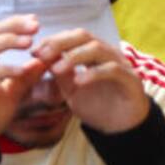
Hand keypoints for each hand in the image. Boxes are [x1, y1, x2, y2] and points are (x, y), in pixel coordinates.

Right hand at [0, 16, 47, 152]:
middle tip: (35, 25)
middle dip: (13, 26)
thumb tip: (44, 60)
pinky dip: (4, 69)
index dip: (14, 24)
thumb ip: (25, 77)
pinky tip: (22, 70)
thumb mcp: (11, 94)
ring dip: (7, 41)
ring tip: (29, 41)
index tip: (35, 21)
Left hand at [34, 29, 149, 133]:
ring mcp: (120, 63)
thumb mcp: (73, 92)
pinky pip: (112, 69)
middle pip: (84, 36)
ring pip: (97, 48)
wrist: (121, 128)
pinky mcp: (130, 78)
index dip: (54, 41)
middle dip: (61, 42)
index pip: (72, 37)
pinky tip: (79, 80)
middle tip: (43, 54)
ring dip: (75, 56)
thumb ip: (61, 76)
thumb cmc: (97, 106)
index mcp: (92, 53)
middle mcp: (106, 52)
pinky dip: (94, 73)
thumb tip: (44, 60)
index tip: (34, 51)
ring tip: (57, 68)